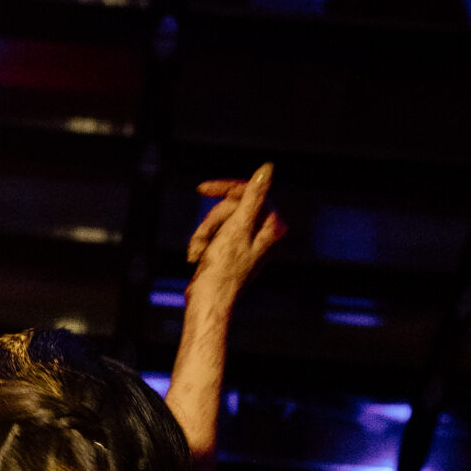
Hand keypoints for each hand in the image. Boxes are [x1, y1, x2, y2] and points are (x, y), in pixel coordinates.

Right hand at [186, 165, 285, 311]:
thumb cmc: (223, 269)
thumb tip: (268, 168)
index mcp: (271, 224)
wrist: (208, 302)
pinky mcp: (233, 249)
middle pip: (230, 207)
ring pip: (219, 220)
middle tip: (203, 242)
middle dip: (211, 223)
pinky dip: (203, 243)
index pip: (248, 191)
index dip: (224, 189)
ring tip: (199, 254)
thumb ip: (254, 196)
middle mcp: (264, 231)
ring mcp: (248, 241)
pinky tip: (199, 258)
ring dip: (204, 235)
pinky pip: (215, 234)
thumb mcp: (237, 228)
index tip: (201, 189)